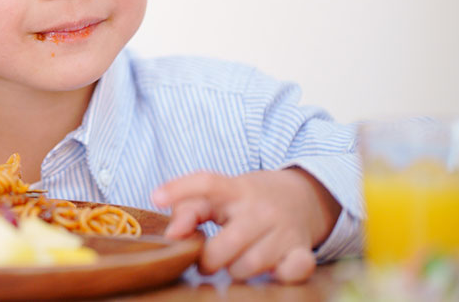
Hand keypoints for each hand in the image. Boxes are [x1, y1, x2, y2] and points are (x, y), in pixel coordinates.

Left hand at [151, 169, 340, 282]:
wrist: (303, 196)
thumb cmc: (248, 200)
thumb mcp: (219, 196)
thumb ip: (189, 209)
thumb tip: (171, 235)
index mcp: (236, 189)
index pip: (206, 182)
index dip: (179, 189)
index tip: (156, 198)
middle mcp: (260, 208)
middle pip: (225, 245)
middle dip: (208, 260)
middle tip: (206, 259)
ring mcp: (284, 230)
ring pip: (249, 266)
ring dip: (236, 270)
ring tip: (235, 261)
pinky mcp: (302, 250)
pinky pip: (291, 271)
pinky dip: (278, 276)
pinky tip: (270, 269)